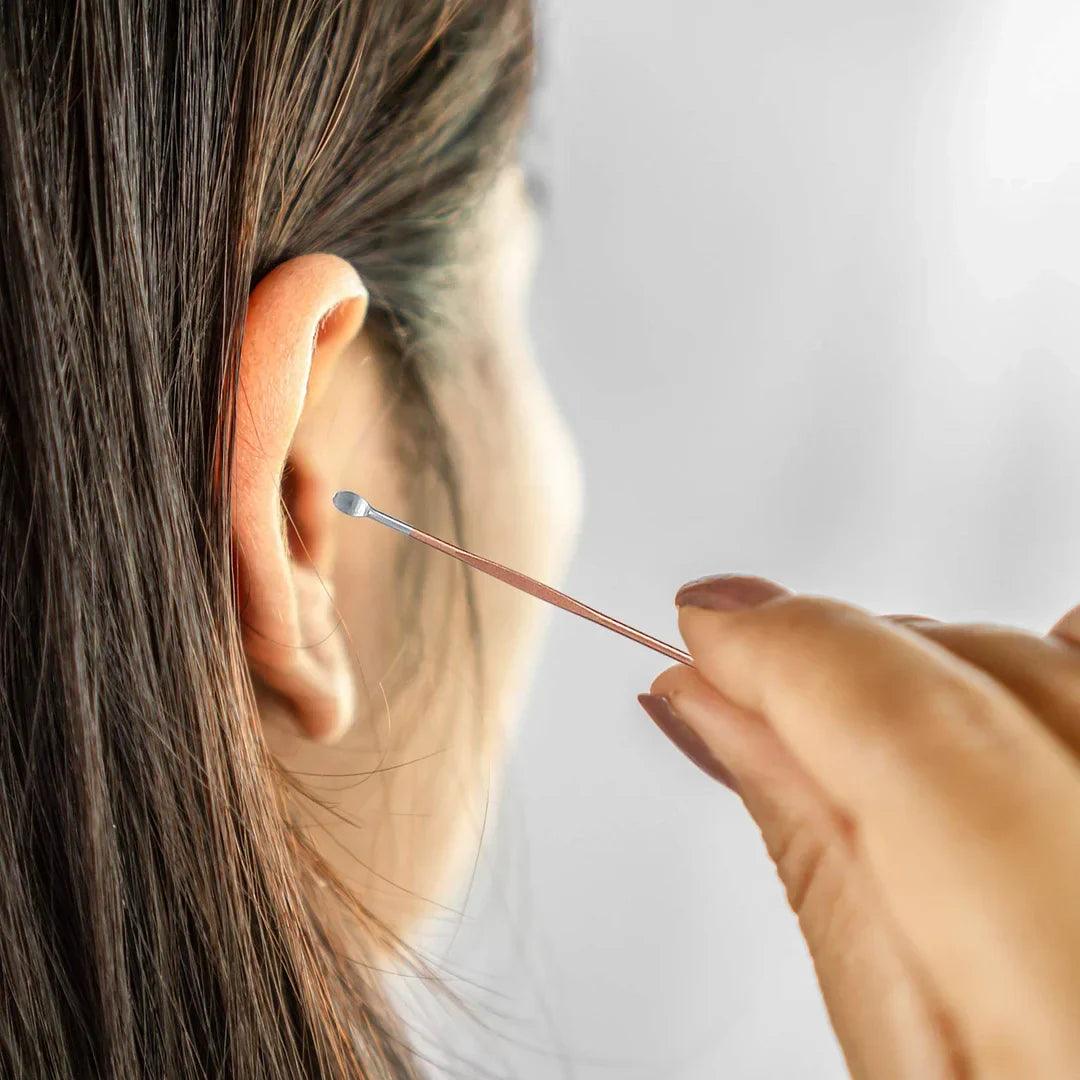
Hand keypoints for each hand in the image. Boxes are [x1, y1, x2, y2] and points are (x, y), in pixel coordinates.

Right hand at [642, 575, 1079, 1078]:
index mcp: (1069, 982)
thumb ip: (816, 857)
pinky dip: (1059, 661)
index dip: (787, 653)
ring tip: (856, 706)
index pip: (916, 737)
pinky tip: (1018, 684)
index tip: (706, 625)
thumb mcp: (903, 1054)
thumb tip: (720, 713)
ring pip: (1065, 660)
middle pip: (992, 684)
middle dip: (841, 655)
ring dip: (938, 659)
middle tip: (740, 674)